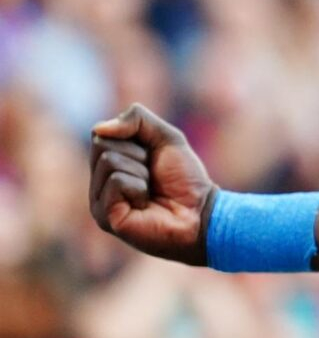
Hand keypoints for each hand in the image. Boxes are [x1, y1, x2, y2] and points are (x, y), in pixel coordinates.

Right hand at [89, 103, 215, 265]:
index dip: (134, 137)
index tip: (152, 155)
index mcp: (109, 163)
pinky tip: (145, 204)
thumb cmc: (185, 178)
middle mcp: (98, 181)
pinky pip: (116, 182)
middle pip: (102, 144)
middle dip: (138, 153)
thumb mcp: (167, 137)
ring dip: (141, 172)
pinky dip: (139, 188)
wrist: (200, 212)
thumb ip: (137, 120)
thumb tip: (99, 128)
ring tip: (150, 190)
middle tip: (152, 174)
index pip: (101, 132)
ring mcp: (98, 200)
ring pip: (109, 162)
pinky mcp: (104, 216)